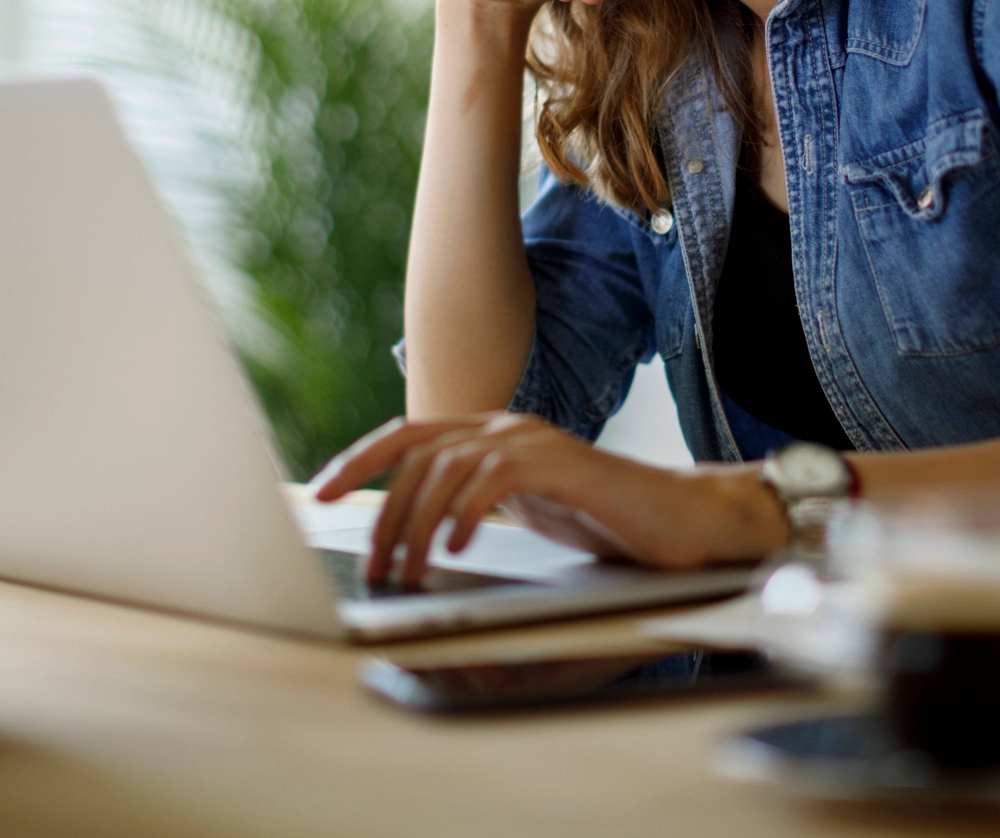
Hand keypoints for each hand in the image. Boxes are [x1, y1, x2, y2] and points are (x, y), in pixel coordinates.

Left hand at [309, 412, 788, 585]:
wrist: (679, 520)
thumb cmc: (602, 520)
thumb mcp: (523, 512)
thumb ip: (474, 506)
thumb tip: (413, 536)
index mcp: (490, 435)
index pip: (407, 436)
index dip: (359, 461)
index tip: (321, 494)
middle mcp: (505, 428)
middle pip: (418, 455)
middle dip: (383, 511)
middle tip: (373, 565)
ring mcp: (533, 441)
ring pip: (448, 469)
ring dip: (416, 524)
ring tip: (408, 570)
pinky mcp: (562, 463)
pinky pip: (495, 479)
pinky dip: (466, 513)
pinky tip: (456, 548)